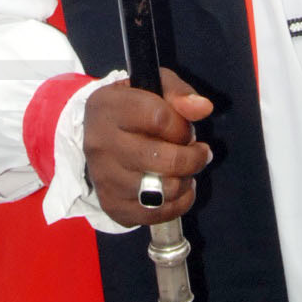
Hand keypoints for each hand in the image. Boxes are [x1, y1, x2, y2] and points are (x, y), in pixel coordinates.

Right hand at [83, 68, 212, 227]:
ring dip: (185, 181)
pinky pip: (156, 214)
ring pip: (163, 190)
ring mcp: (103, 178)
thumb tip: (204, 108)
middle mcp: (100, 144)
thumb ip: (179, 93)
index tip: (185, 129)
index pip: (159, 118)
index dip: (182, 126)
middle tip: (198, 152)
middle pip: (164, 160)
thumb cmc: (131, 108)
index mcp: (107, 107)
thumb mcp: (153, 87)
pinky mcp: (111, 205)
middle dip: (193, 158)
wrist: (97, 136)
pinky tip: (177, 188)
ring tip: (185, 170)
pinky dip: (177, 204)